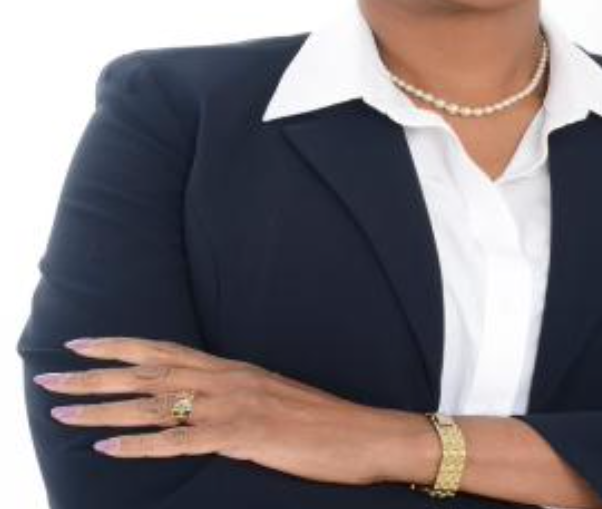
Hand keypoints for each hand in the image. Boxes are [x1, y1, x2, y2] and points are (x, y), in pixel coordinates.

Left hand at [32, 336, 402, 485]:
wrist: (363, 433)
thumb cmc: (319, 421)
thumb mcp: (271, 400)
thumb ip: (233, 397)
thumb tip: (198, 406)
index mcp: (232, 370)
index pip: (165, 351)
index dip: (120, 346)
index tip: (80, 344)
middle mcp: (227, 380)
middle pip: (149, 373)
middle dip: (95, 376)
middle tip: (49, 377)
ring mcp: (234, 407)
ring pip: (155, 404)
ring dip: (102, 408)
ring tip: (61, 410)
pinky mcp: (242, 437)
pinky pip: (180, 442)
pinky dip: (140, 444)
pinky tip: (107, 446)